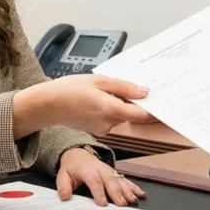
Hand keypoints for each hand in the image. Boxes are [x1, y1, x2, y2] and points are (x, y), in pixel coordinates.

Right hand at [13, 74, 153, 137]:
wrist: (47, 104)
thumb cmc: (69, 89)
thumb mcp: (99, 80)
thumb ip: (124, 87)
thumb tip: (144, 92)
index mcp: (111, 109)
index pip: (142, 114)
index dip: (154, 109)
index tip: (163, 102)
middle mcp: (109, 123)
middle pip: (131, 113)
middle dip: (133, 101)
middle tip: (134, 86)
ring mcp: (102, 128)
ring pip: (121, 115)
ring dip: (120, 104)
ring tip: (106, 89)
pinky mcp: (96, 129)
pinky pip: (110, 118)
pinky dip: (110, 108)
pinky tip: (99, 98)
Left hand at [55, 147, 145, 206]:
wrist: (79, 154)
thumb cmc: (72, 168)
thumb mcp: (62, 175)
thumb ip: (63, 186)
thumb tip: (64, 197)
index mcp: (87, 170)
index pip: (94, 181)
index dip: (99, 192)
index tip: (103, 204)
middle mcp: (101, 170)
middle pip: (110, 181)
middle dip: (117, 193)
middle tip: (122, 204)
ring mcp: (110, 171)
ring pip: (120, 181)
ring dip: (128, 191)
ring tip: (134, 200)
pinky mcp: (115, 174)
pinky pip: (126, 180)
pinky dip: (134, 187)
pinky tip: (141, 194)